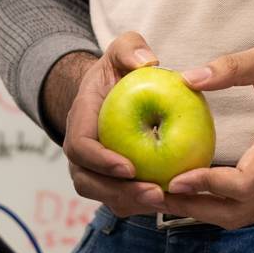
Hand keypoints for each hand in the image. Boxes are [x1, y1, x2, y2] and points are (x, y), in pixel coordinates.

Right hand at [62, 31, 169, 217]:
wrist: (112, 91)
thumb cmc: (119, 70)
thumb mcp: (123, 49)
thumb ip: (131, 48)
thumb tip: (147, 61)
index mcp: (80, 119)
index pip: (80, 146)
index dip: (100, 161)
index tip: (129, 166)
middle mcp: (82, 151)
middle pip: (89, 182)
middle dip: (120, 193)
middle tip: (155, 193)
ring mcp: (95, 169)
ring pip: (107, 197)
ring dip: (135, 204)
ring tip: (167, 202)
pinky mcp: (113, 181)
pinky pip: (125, 200)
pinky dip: (145, 205)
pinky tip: (174, 201)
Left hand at [159, 45, 253, 229]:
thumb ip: (231, 66)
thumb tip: (189, 78)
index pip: (243, 183)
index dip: (206, 186)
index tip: (173, 179)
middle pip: (236, 211)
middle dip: (192, 207)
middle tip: (154, 194)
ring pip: (240, 217)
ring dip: (202, 212)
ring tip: (165, 197)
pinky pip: (248, 211)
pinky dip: (218, 208)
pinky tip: (192, 194)